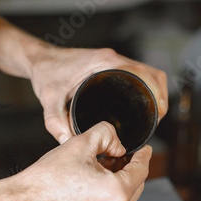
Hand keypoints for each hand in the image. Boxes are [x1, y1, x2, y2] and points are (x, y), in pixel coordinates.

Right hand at [0, 122, 151, 200]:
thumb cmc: (47, 181)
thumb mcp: (81, 144)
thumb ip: (107, 134)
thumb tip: (118, 144)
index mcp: (118, 194)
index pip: (142, 169)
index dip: (143, 154)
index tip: (143, 148)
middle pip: (136, 185)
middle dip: (129, 168)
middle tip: (116, 155)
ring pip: (126, 199)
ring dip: (120, 183)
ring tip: (102, 169)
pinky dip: (110, 198)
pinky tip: (94, 186)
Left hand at [29, 46, 167, 143]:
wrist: (40, 59)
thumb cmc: (46, 73)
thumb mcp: (49, 99)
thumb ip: (55, 122)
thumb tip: (68, 142)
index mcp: (105, 63)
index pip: (144, 73)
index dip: (157, 93)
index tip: (159, 112)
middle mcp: (113, 59)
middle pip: (152, 74)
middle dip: (161, 96)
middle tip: (157, 119)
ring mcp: (114, 61)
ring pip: (148, 73)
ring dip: (156, 91)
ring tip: (154, 114)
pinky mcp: (112, 65)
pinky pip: (138, 74)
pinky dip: (146, 87)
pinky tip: (141, 104)